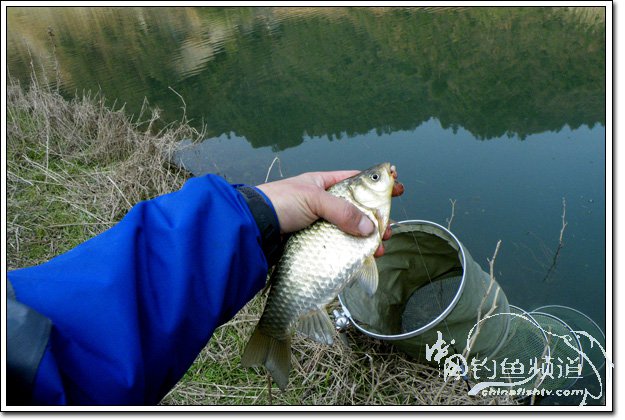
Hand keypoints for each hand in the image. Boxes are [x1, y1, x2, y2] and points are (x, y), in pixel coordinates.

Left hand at [256, 170, 403, 256]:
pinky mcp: (312, 242)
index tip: (396, 187)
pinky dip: (352, 250)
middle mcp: (322, 202)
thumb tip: (370, 227)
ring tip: (380, 246)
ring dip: (367, 238)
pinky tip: (364, 256)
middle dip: (376, 218)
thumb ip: (343, 212)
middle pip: (357, 209)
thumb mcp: (314, 199)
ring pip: (350, 230)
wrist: (252, 227)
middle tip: (390, 226)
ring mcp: (318, 223)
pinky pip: (338, 245)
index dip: (376, 184)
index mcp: (322, 183)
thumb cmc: (279, 204)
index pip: (355, 180)